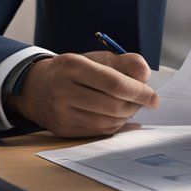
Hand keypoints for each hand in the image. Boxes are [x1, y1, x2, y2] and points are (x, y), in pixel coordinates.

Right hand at [10, 51, 159, 137]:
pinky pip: (98, 131)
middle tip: (145, 102)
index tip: (154, 97)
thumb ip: (123, 62)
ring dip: (126, 116)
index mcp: (72, 66)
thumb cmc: (73, 71)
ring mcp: (61, 112)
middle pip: (113, 105)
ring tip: (130, 107)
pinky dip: (114, 125)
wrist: (37, 88)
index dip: (139, 91)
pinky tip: (116, 116)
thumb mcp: (95, 58)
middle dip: (135, 105)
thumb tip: (145, 73)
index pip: (114, 83)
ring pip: (107, 121)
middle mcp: (63, 90)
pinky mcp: (63, 129)